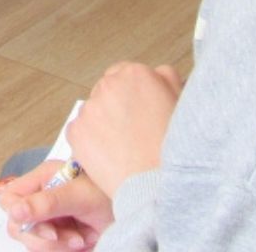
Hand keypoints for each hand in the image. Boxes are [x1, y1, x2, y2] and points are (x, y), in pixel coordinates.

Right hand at [0, 159, 112, 249]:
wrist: (136, 214)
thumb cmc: (111, 195)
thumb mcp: (80, 198)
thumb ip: (47, 203)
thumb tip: (13, 211)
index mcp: (43, 180)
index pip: (9, 199)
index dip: (19, 216)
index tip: (46, 228)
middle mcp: (41, 200)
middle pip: (17, 226)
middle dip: (42, 238)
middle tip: (68, 238)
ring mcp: (49, 220)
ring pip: (32, 243)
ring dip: (57, 247)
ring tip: (82, 239)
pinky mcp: (58, 238)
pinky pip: (47, 250)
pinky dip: (62, 251)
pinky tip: (82, 243)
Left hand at [68, 63, 182, 199]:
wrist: (154, 181)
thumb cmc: (171, 145)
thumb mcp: (179, 100)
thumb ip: (165, 78)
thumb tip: (156, 73)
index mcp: (135, 74)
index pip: (122, 73)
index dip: (129, 93)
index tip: (133, 109)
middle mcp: (109, 85)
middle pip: (105, 90)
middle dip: (114, 106)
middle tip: (128, 131)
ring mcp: (90, 108)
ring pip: (91, 111)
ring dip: (100, 123)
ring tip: (119, 146)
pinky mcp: (76, 131)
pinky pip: (77, 131)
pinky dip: (87, 141)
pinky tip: (106, 154)